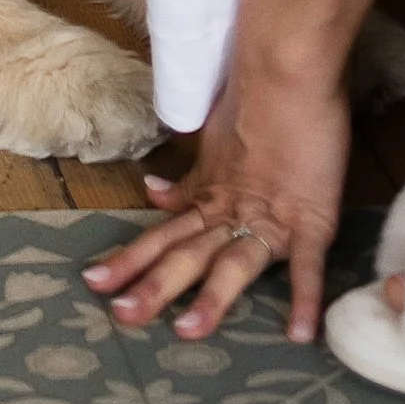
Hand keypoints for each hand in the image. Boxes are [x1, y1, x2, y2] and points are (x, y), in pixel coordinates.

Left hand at [82, 52, 351, 344]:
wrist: (288, 69)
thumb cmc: (254, 98)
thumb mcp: (214, 145)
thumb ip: (189, 180)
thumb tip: (152, 193)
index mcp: (211, 194)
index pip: (164, 233)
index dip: (130, 258)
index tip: (93, 282)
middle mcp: (232, 210)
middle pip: (187, 253)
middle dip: (153, 284)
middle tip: (120, 315)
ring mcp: (270, 216)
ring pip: (234, 263)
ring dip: (211, 299)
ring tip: (186, 332)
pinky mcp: (311, 218)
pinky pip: (308, 265)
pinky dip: (305, 299)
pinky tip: (299, 334)